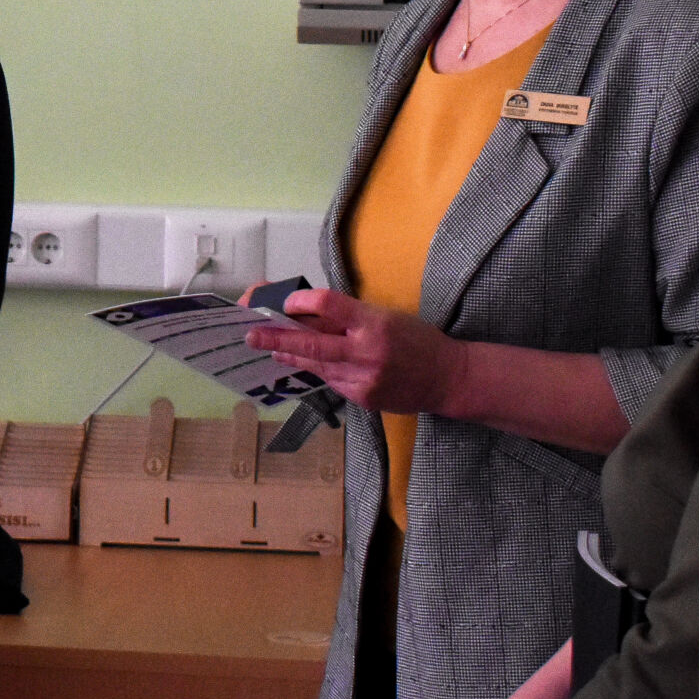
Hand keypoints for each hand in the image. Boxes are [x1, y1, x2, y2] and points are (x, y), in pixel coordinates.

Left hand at [242, 289, 469, 415]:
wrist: (448, 378)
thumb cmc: (416, 340)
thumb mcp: (385, 316)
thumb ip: (347, 316)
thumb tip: (304, 311)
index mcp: (373, 323)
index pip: (327, 305)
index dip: (301, 301)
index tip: (286, 301)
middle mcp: (366, 351)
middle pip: (311, 342)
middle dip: (276, 338)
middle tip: (251, 333)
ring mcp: (363, 379)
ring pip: (316, 364)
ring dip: (291, 354)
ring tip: (270, 346)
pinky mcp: (362, 398)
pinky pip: (331, 380)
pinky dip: (319, 369)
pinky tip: (308, 363)